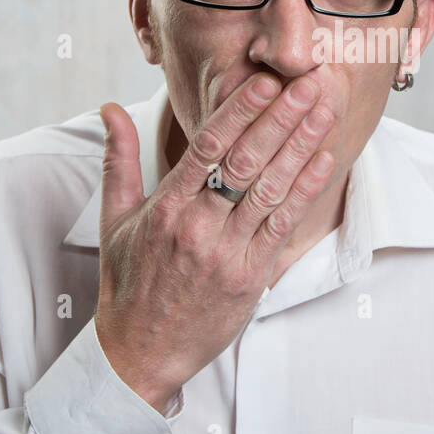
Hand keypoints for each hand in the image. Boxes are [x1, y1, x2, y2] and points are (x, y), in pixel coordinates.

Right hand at [93, 73, 335, 412]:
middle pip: (246, 162)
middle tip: (308, 83)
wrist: (141, 352)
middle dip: (280, 119)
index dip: (238, 112)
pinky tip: (323, 160)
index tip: (263, 80)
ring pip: (270, 190)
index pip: (207, 148)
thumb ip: (119, 160)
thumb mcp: (114, 219)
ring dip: (301, 147)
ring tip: (323, 111)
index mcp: (166, 207)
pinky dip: (305, 191)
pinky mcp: (250, 276)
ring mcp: (227, 252)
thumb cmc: (128, 283)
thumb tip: (110, 108)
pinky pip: (282, 226)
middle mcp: (198, 226)